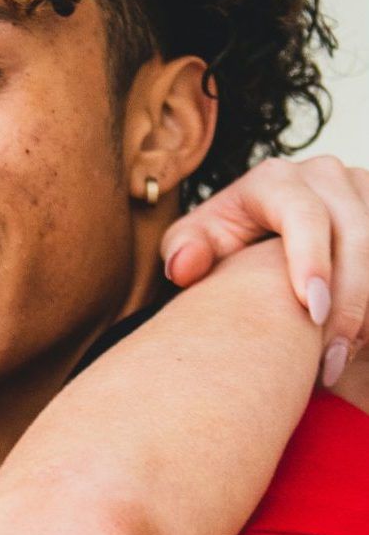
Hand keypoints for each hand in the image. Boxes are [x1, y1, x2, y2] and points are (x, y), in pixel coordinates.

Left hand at [160, 156, 368, 386]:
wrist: (260, 234)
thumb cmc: (224, 241)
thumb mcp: (195, 243)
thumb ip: (184, 250)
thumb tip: (184, 266)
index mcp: (274, 180)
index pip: (303, 214)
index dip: (312, 261)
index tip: (312, 312)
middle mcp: (323, 175)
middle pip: (354, 234)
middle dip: (347, 301)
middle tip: (327, 359)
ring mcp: (359, 189)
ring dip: (365, 310)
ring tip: (337, 360)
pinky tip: (354, 343)